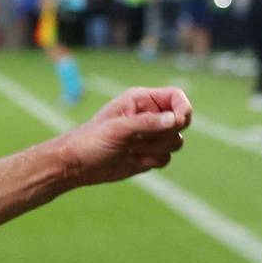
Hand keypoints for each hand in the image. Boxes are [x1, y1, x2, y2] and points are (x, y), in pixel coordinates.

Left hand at [62, 86, 192, 184]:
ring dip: (157, 149)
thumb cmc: (91, 141)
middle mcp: (150, 116)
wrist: (77, 165)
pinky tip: (132, 160)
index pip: (176, 97)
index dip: (183, 108)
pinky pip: (166, 158)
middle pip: (181, 121)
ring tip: (131, 149)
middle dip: (164, 133)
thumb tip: (175, 120)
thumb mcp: (117, 129)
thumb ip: (146, 122)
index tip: (179, 121)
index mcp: (142, 100)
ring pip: (176, 141)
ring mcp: (151, 136)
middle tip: (138, 139)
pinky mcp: (149, 154)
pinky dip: (153, 161)